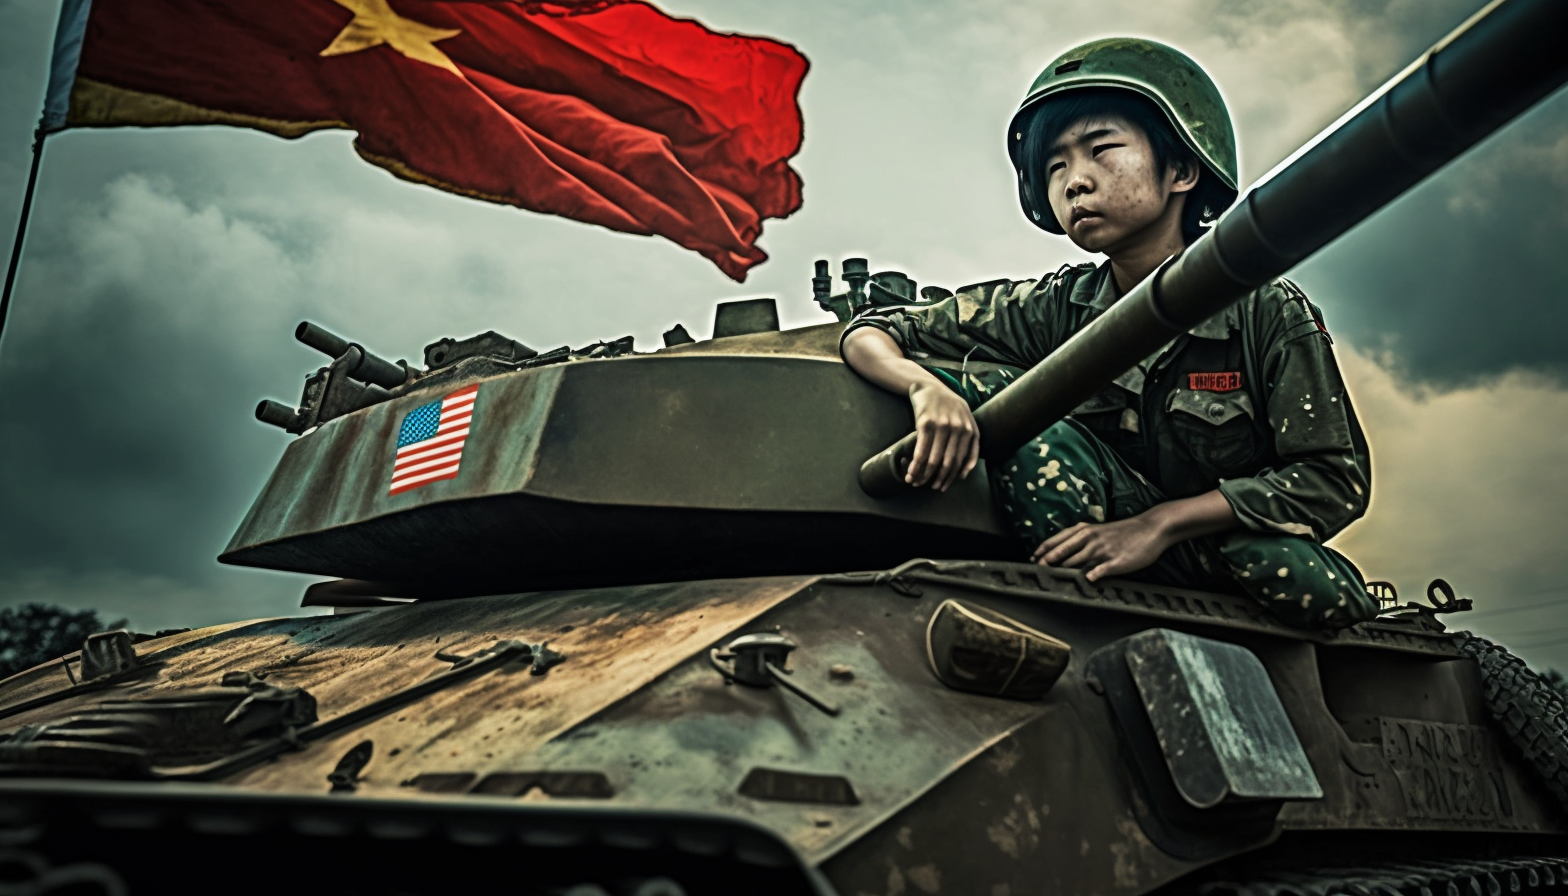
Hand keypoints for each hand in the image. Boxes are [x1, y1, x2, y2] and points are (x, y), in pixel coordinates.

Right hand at [906, 380, 979, 490]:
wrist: (930, 387)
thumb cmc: (948, 407)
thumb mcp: (966, 421)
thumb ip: (969, 443)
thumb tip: (965, 473)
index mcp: (970, 430)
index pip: (962, 460)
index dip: (952, 477)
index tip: (943, 486)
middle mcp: (958, 428)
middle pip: (949, 462)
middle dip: (938, 479)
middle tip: (930, 487)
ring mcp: (942, 425)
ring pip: (934, 459)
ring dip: (924, 475)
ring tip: (916, 482)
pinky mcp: (926, 423)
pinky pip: (921, 450)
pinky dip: (915, 465)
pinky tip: (911, 472)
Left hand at [1031, 514, 1171, 581]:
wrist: (1150, 528)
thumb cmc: (1122, 531)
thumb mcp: (1097, 529)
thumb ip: (1079, 539)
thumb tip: (1060, 551)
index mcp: (1084, 531)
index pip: (1057, 541)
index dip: (1042, 552)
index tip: (1032, 560)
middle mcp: (1091, 539)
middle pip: (1063, 553)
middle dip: (1048, 563)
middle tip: (1037, 573)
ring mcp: (1104, 550)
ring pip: (1078, 561)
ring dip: (1065, 571)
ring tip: (1052, 581)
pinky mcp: (1118, 561)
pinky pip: (1102, 569)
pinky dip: (1093, 575)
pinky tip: (1086, 580)